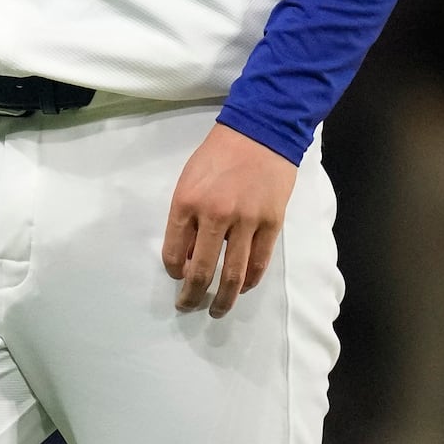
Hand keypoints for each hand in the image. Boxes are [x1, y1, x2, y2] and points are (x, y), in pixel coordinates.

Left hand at [160, 123, 297, 317]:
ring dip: (223, 301)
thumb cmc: (219, 155)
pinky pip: (258, 263)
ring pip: (232, 276)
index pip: (173, 253)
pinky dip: (249, 282)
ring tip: (216, 311)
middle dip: (191, 297)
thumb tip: (187, 255)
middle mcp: (214, 215)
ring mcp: (245, 221)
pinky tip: (242, 288)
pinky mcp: (271, 223)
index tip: (178, 277)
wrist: (260, 132)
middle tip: (188, 306)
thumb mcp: (189, 179)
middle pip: (200, 272)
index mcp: (187, 202)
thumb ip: (186, 216)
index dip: (173, 272)